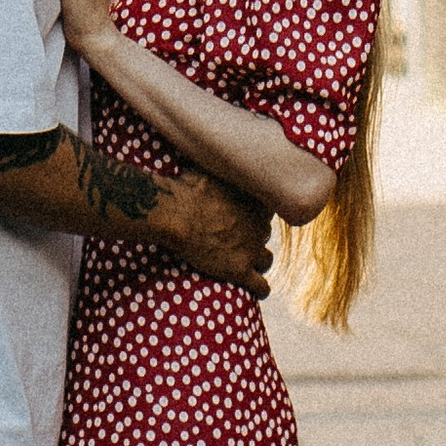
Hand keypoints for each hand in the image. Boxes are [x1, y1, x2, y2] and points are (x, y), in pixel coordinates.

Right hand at [162, 167, 274, 291]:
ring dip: (257, 261)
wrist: (177, 214)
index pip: (267, 209)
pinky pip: (261, 285)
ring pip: (266, 259)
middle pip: (265, 233)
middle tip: (236, 239)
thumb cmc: (187, 189)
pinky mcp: (240, 270)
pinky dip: (260, 288)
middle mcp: (259, 224)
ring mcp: (251, 249)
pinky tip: (257, 291)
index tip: (243, 216)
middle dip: (253, 237)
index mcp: (255, 200)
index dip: (255, 214)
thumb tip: (213, 155)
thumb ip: (221, 169)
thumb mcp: (209, 169)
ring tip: (245, 264)